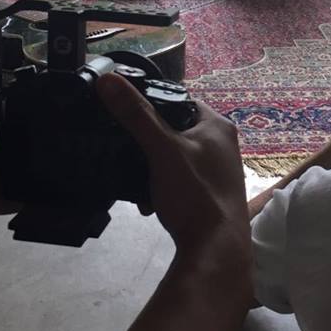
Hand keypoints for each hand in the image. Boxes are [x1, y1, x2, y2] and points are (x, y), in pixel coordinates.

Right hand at [95, 73, 249, 261]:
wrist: (216, 250)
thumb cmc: (194, 194)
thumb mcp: (161, 150)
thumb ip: (135, 115)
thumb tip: (108, 80)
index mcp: (217, 125)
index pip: (179, 98)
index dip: (151, 103)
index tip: (125, 114)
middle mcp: (223, 144)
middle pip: (174, 129)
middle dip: (147, 142)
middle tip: (126, 151)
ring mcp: (218, 171)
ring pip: (174, 158)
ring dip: (152, 168)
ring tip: (135, 180)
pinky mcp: (211, 194)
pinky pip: (179, 181)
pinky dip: (162, 187)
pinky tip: (148, 203)